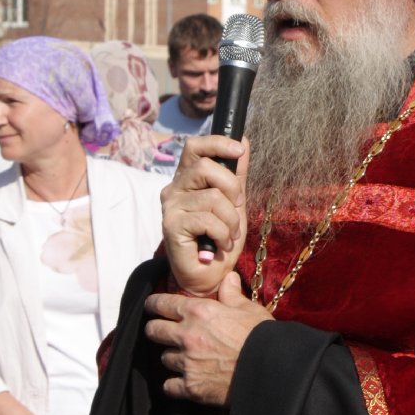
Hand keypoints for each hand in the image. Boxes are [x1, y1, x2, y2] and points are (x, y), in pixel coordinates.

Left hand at [144, 271, 270, 405]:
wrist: (271, 370)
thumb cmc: (261, 336)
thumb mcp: (249, 309)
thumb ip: (232, 294)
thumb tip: (228, 278)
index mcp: (199, 312)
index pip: (162, 304)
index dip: (154, 304)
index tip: (151, 306)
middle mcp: (186, 335)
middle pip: (153, 331)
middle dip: (156, 330)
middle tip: (163, 332)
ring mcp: (186, 362)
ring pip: (163, 358)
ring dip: (171, 357)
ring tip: (183, 358)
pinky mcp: (190, 387)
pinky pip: (169, 386)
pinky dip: (174, 384)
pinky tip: (183, 382)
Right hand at [161, 135, 250, 293]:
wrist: (210, 274)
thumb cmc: (220, 237)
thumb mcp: (235, 202)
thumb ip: (237, 174)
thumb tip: (244, 141)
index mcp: (188, 178)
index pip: (195, 146)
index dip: (218, 143)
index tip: (239, 151)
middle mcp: (175, 188)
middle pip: (205, 166)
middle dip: (232, 187)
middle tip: (237, 207)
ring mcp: (171, 206)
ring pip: (212, 196)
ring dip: (231, 219)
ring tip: (229, 234)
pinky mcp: (171, 225)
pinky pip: (208, 219)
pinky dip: (223, 233)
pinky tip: (220, 244)